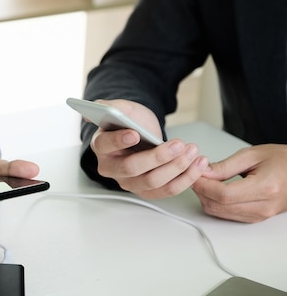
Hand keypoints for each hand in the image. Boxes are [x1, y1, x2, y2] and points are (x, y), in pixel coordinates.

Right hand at [90, 99, 208, 198]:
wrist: (143, 133)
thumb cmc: (130, 122)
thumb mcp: (122, 108)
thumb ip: (111, 105)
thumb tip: (97, 105)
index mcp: (101, 146)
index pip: (106, 145)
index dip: (119, 141)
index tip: (134, 133)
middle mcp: (111, 168)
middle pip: (132, 168)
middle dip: (158, 157)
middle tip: (178, 144)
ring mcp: (129, 182)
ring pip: (153, 182)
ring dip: (177, 168)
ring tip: (193, 151)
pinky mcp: (148, 190)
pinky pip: (167, 190)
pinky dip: (185, 179)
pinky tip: (198, 164)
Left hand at [192, 144, 286, 221]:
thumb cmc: (282, 160)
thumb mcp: (252, 155)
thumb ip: (225, 166)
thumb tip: (202, 173)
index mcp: (265, 188)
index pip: (223, 194)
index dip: (203, 185)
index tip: (194, 174)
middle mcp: (263, 206)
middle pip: (218, 206)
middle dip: (201, 191)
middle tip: (196, 176)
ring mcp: (260, 215)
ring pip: (219, 213)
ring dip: (206, 199)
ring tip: (205, 181)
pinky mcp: (255, 218)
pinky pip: (227, 215)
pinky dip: (215, 204)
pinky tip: (214, 191)